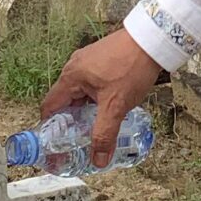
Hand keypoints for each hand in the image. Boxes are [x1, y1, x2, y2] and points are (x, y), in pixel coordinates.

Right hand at [44, 28, 162, 167]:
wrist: (152, 40)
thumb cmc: (131, 67)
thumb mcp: (115, 105)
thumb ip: (104, 134)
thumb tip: (98, 160)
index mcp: (71, 77)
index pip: (49, 107)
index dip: (50, 129)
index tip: (55, 145)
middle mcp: (75, 67)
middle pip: (64, 101)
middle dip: (70, 123)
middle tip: (77, 142)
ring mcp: (88, 62)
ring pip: (80, 94)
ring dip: (85, 111)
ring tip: (95, 129)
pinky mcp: (101, 60)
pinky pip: (91, 85)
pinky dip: (95, 100)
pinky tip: (108, 110)